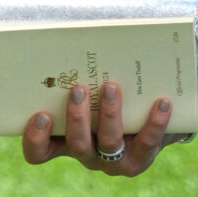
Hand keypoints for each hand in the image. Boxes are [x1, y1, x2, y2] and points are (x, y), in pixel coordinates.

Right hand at [21, 79, 172, 178]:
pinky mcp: (140, 161)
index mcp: (65, 141)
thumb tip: (79, 34)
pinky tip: (162, 102)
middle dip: (76, 117)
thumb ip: (81, 76)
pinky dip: (154, 122)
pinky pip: (147, 143)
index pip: (39, 152)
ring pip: (108, 143)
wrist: (153, 122)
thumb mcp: (93, 90)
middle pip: (76, 145)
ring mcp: (113, 162)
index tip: (40, 114)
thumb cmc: (114, 99)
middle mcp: (87, 154)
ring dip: (110, 114)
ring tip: (113, 87)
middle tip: (78, 89)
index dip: (35, 139)